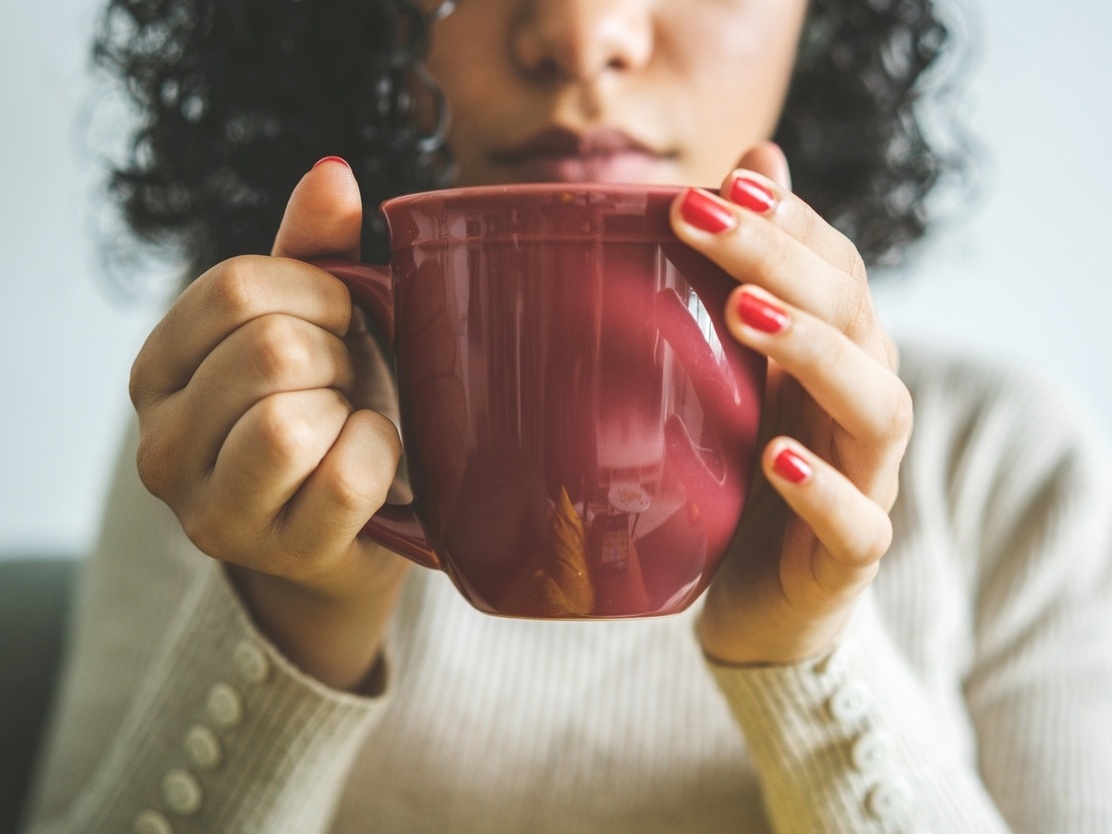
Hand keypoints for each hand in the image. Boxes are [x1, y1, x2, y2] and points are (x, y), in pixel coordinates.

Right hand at [130, 158, 409, 690]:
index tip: (344, 321)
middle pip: (269, 350)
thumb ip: (316, 251)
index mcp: (160, 370)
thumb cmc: (331, 412)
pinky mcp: (278, 555)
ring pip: (289, 421)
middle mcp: (162, 444)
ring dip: (351, 409)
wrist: (349, 528)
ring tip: (352, 423)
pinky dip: (380, 456)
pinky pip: (344, 478)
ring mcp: (212, 511)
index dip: (318, 293)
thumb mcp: (313, 324)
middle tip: (349, 383)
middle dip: (339, 356)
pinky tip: (373, 460)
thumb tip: (333, 173)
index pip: (235, 288)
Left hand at [670, 143, 911, 665]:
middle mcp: (863, 406)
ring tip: (743, 312)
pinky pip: (858, 522)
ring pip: (876, 406)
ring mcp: (867, 480)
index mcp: (838, 358)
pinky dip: (823, 489)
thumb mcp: (734, 377)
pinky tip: (775, 457)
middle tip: (702, 219)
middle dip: (779, 259)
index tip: (721, 182)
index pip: (835, 269)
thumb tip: (749, 164)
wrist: (761, 602)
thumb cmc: (744, 477)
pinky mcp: (851, 556)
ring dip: (812, 351)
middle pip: (852, 317)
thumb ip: (746, 281)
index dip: (789, 222)